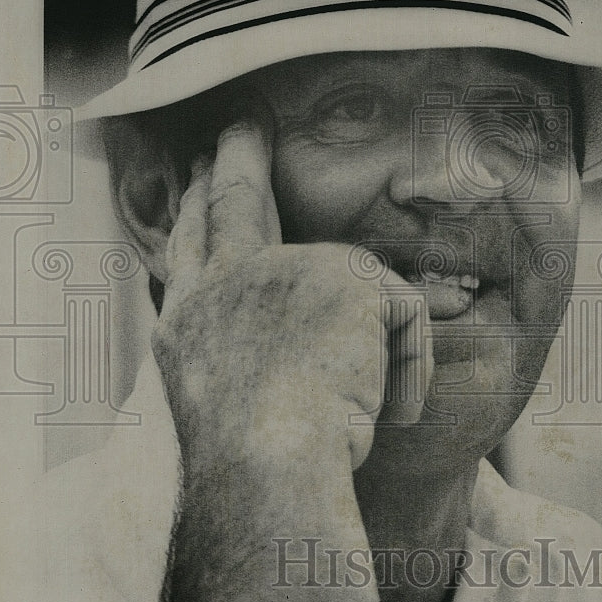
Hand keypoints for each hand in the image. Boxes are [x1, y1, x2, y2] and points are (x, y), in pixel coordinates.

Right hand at [152, 117, 430, 601]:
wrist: (263, 474)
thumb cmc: (248, 474)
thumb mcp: (228, 414)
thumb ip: (245, 365)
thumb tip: (288, 350)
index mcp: (193, 324)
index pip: (192, 251)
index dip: (197, 212)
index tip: (199, 175)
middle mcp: (223, 286)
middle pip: (231, 207)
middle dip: (232, 163)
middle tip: (236, 127)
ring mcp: (280, 272)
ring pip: (360, 287)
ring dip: (387, 338)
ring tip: (387, 400)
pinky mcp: (344, 278)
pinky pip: (406, 318)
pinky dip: (410, 374)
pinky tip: (395, 414)